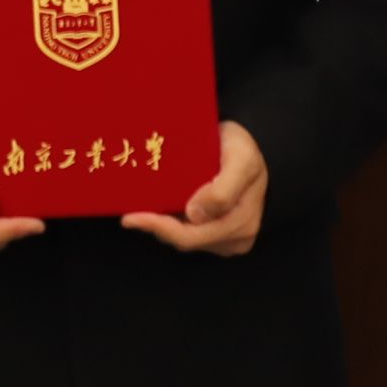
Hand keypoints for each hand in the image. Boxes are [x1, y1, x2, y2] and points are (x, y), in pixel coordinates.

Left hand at [121, 122, 269, 256]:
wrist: (257, 147)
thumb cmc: (247, 150)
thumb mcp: (241, 161)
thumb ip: (223, 189)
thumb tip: (194, 215)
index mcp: (239, 224)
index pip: (191, 236)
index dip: (159, 228)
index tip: (132, 217)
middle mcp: (233, 238)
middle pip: (185, 240)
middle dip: (155, 227)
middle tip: (129, 214)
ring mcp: (225, 237)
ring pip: (185, 237)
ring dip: (162, 224)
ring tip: (138, 209)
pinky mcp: (217, 231)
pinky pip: (189, 230)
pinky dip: (171, 221)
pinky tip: (155, 208)